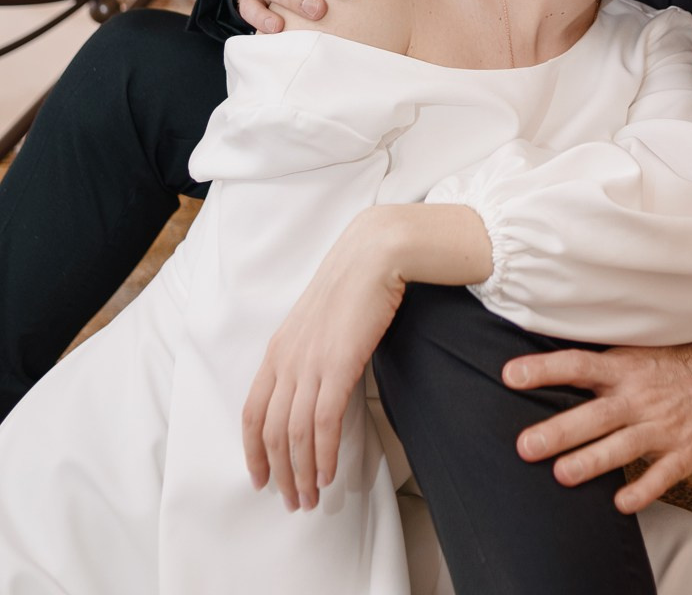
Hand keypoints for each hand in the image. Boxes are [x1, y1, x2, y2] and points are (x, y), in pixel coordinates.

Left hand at [241, 212, 405, 511]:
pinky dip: (323, 454)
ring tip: (310, 498)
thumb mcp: (317, 321)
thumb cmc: (352, 284)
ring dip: (302, 472)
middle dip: (279, 472)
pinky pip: (325, 423)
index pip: (253, 411)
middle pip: (272, 431)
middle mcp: (287, 360)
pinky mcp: (339, 365)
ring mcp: (311, 363)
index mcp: (278, 349)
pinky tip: (328, 474)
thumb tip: (313, 387)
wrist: (374, 254)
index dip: (253, 450)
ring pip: (296, 434)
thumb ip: (308, 353)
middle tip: (292, 501)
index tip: (259, 478)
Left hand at [503, 339, 691, 512]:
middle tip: (526, 446)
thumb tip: (547, 356)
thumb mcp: (637, 349)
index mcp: (623, 367)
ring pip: (622, 447)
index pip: (577, 365)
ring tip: (562, 475)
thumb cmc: (673, 362)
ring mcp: (662, 425)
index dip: (544, 369)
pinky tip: (621, 503)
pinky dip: (643, 490)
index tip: (510, 376)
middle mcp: (639, 396)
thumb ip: (600, 360)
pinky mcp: (685, 451)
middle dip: (560, 431)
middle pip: (594, 415)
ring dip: (592, 462)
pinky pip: (662, 474)